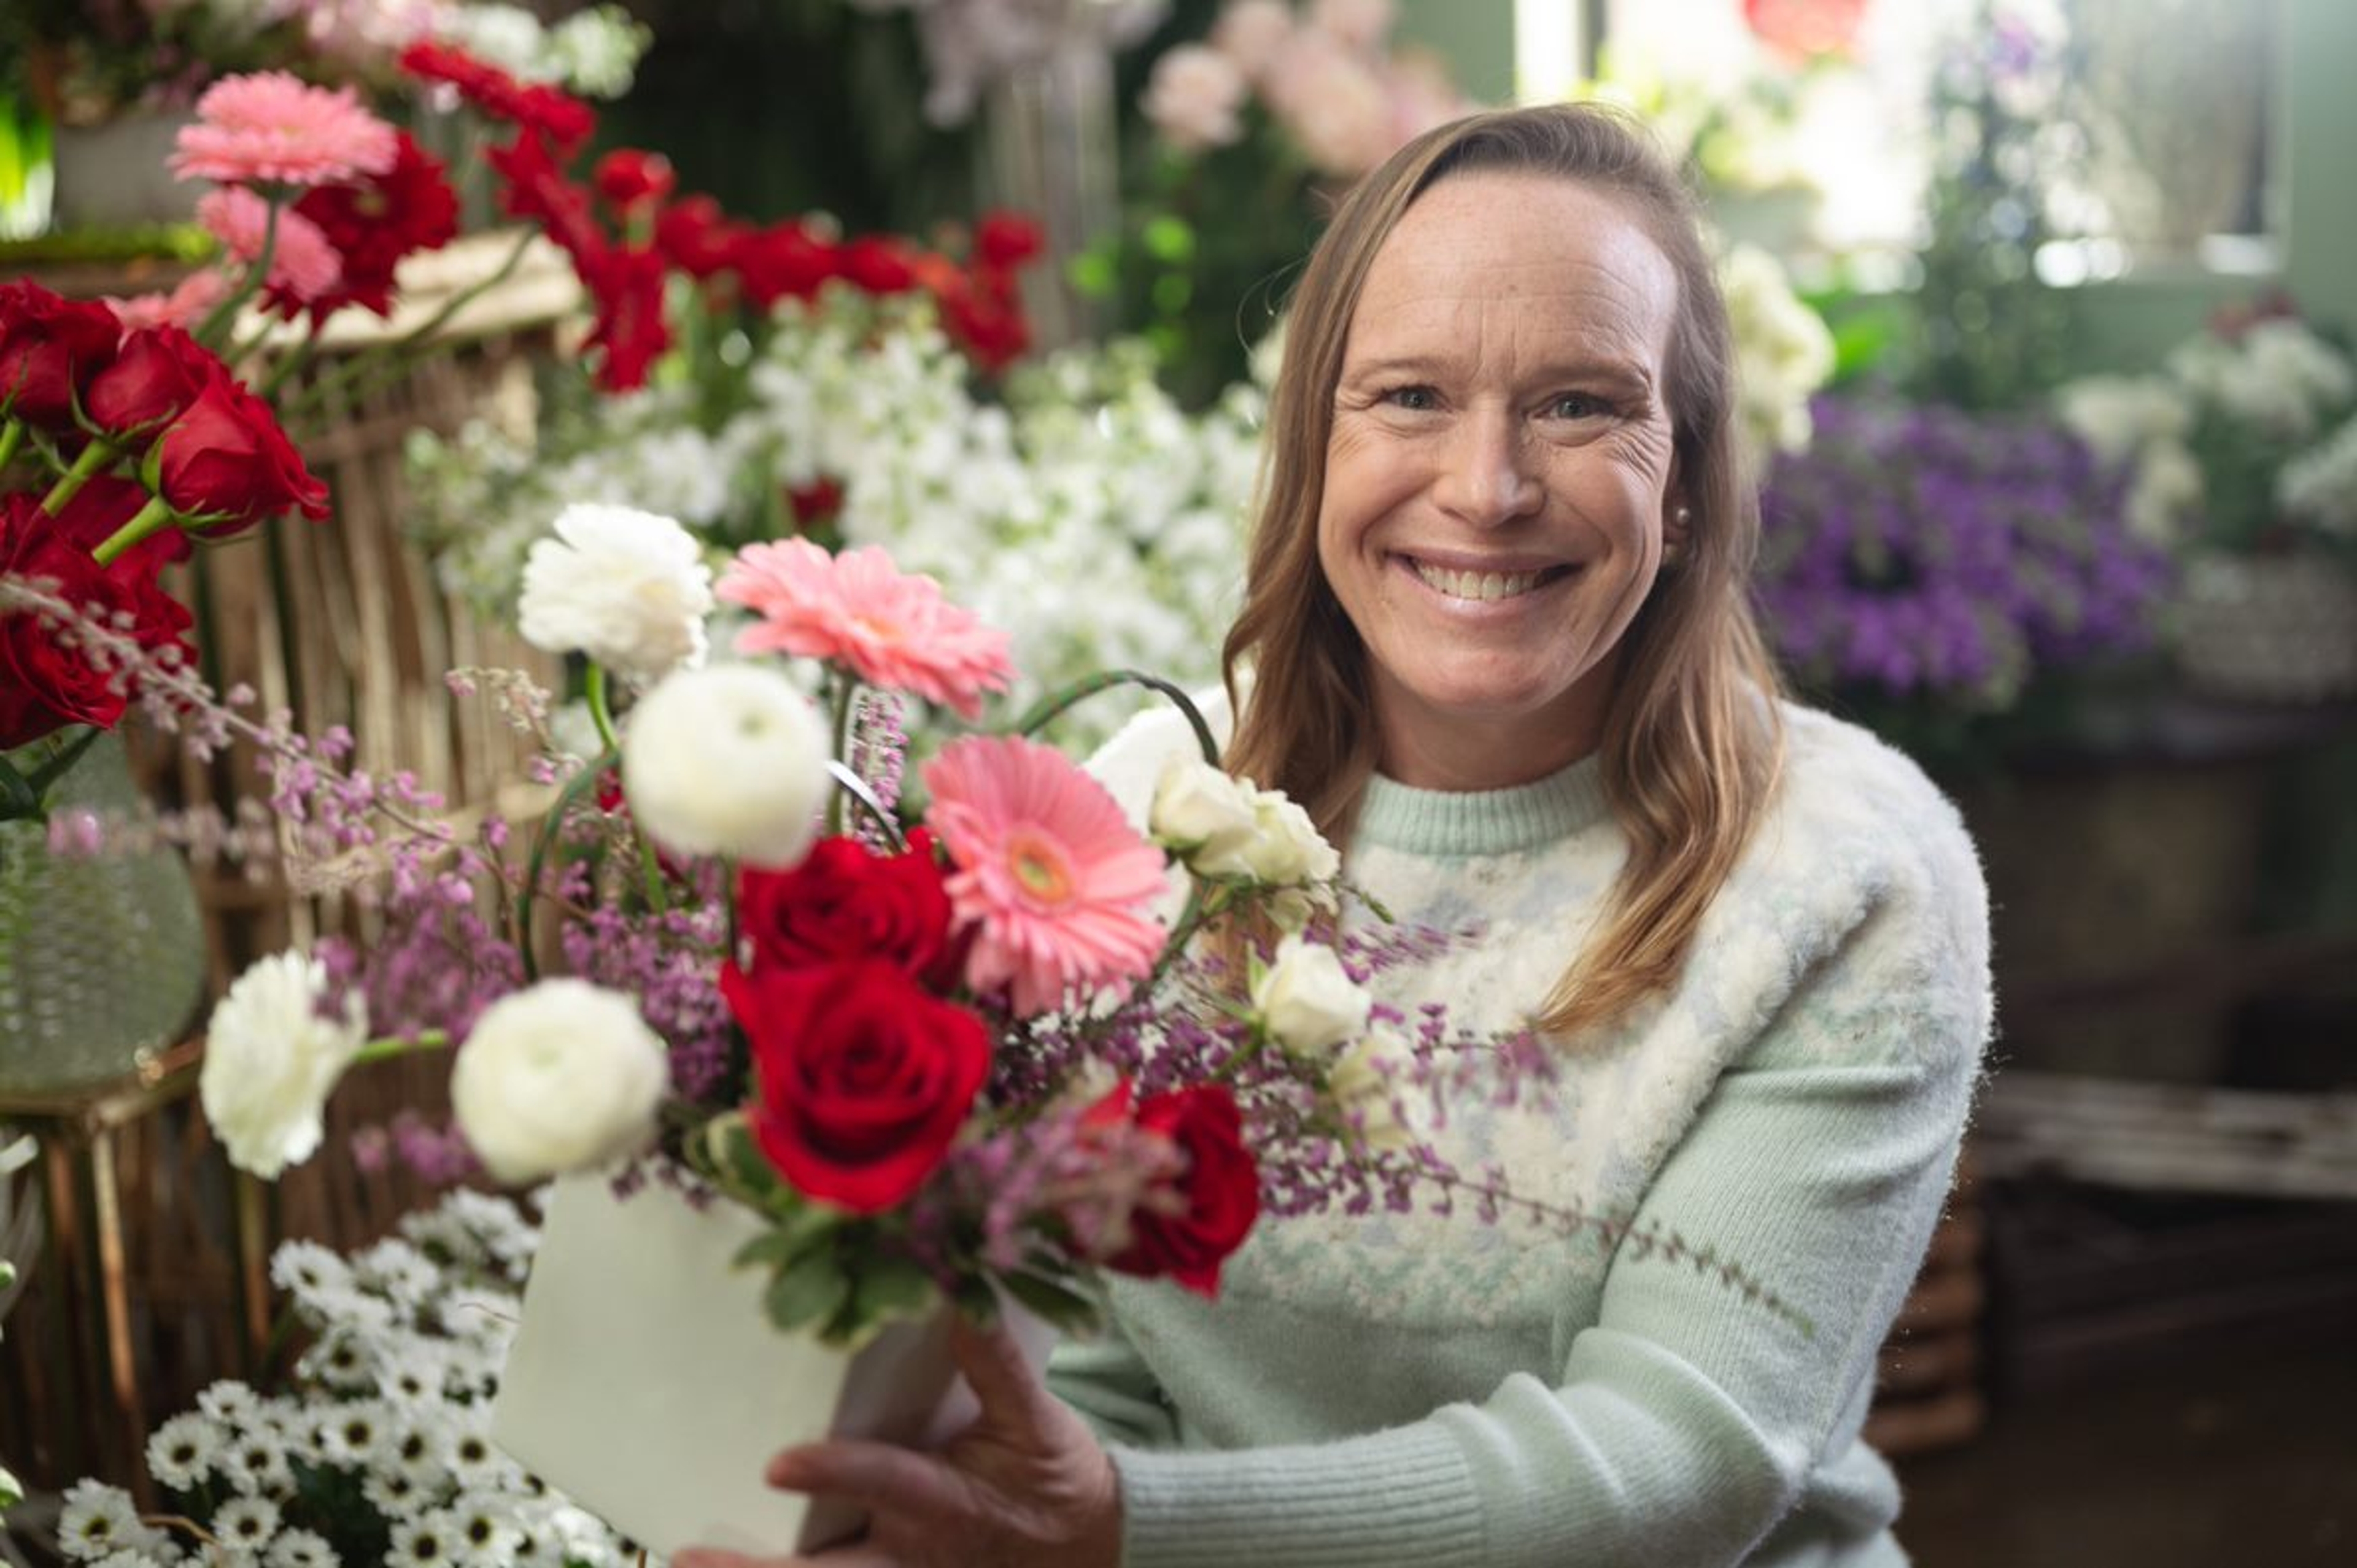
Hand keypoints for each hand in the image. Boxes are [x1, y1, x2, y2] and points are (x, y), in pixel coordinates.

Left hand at [674, 1315, 1123, 1567]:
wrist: (1090, 1544)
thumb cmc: (1055, 1475)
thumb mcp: (1035, 1416)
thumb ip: (992, 1359)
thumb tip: (954, 1286)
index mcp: (947, 1504)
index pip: (884, 1485)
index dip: (835, 1474)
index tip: (779, 1465)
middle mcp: (911, 1552)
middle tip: (688, 1557)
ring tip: (685, 1560)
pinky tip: (726, 1565)